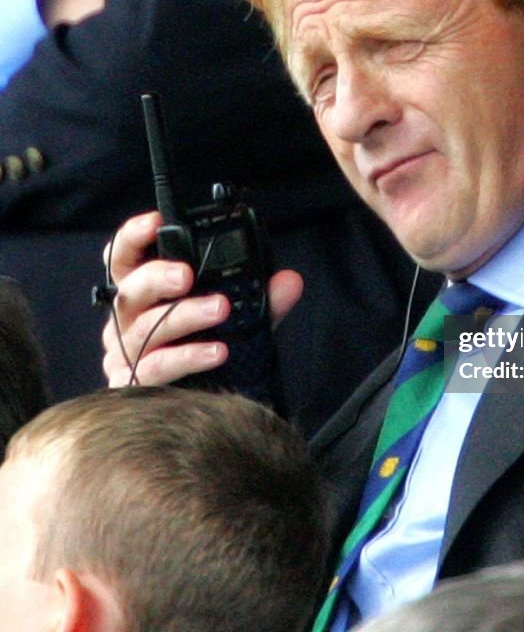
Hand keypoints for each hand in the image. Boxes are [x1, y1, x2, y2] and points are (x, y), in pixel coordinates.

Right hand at [102, 210, 303, 386]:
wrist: (196, 409)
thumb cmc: (206, 349)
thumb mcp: (238, 319)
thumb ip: (261, 299)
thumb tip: (290, 281)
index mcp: (144, 293)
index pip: (125, 257)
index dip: (134, 237)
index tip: (156, 222)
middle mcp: (127, 319)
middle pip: (130, 290)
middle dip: (157, 277)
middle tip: (186, 275)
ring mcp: (126, 353)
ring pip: (146, 328)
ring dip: (184, 315)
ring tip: (220, 309)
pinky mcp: (132, 385)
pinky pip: (157, 367)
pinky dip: (188, 356)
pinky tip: (216, 351)